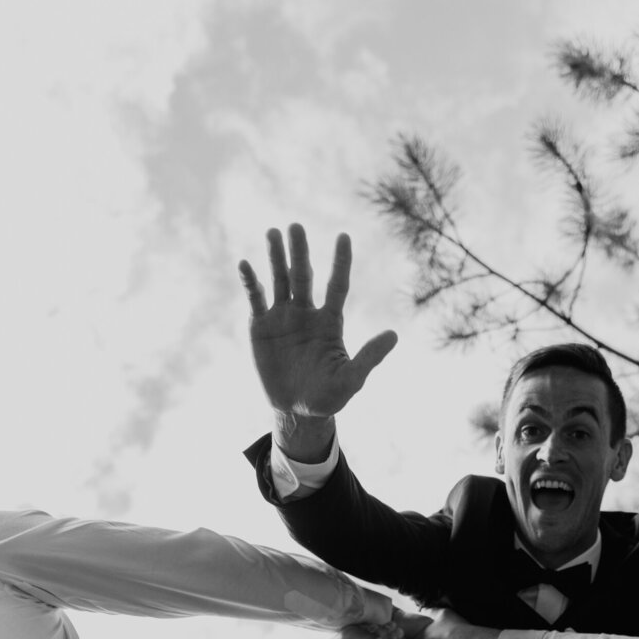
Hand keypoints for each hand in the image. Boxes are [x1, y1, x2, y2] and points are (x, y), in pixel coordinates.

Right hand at [238, 227, 396, 456]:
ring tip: (273, 232)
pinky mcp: (261, 326)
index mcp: (330, 321)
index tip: (343, 236)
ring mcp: (282, 317)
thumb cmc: (329, 396)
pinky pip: (255, 299)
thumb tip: (394, 335)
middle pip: (303, 275)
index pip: (337, 285)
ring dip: (275, 257)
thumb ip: (369, 357)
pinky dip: (250, 282)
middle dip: (299, 252)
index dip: (340, 262)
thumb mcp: (351, 379)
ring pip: (279, 280)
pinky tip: (245, 264)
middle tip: (296, 226)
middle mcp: (306, 312)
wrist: (298, 411)